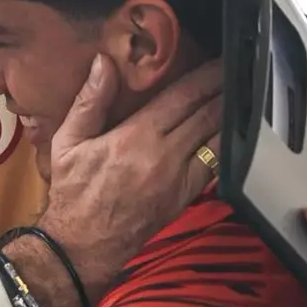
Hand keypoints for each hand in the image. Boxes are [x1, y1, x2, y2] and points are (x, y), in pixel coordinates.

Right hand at [8, 54, 221, 306]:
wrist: (83, 245)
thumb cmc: (74, 192)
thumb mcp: (67, 142)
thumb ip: (89, 101)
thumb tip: (103, 63)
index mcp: (135, 137)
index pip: (182, 98)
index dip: (205, 76)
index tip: (218, 61)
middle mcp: (164, 156)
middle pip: (206, 114)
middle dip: (224, 90)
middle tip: (236, 72)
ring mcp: (179, 179)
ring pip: (217, 140)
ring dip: (229, 117)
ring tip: (239, 97)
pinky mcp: (186, 197)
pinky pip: (215, 166)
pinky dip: (224, 146)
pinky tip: (228, 134)